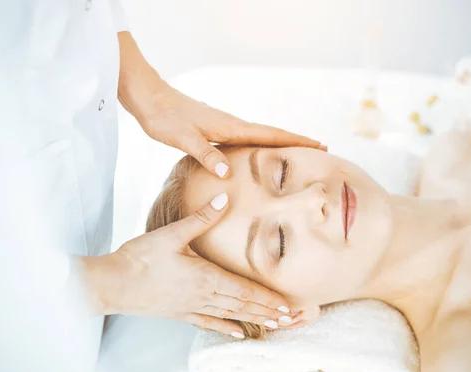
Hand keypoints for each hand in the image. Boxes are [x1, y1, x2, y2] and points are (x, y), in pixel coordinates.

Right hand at [82, 194, 290, 338]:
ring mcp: (191, 307)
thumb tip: (225, 197)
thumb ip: (201, 217)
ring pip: (230, 315)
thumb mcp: (171, 233)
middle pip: (242, 305)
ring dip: (253, 320)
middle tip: (291, 318)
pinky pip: (207, 322)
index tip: (287, 305)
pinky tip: (237, 333)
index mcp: (204, 277)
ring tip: (274, 325)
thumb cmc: (139, 258)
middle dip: (268, 311)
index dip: (267, 298)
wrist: (110, 283)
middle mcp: (202, 296)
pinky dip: (225, 327)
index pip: (244, 290)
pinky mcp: (179, 312)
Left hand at [138, 84, 325, 176]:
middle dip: (297, 142)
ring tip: (298, 153)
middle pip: (273, 135)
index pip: (272, 135)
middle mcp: (233, 126)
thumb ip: (205, 155)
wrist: (149, 98)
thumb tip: (227, 174)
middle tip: (321, 149)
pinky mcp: (215, 130)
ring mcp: (225, 127)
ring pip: (261, 137)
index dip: (296, 141)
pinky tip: (257, 155)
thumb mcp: (183, 138)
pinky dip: (260, 146)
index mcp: (231, 127)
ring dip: (281, 144)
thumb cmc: (165, 117)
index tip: (320, 145)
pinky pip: (246, 140)